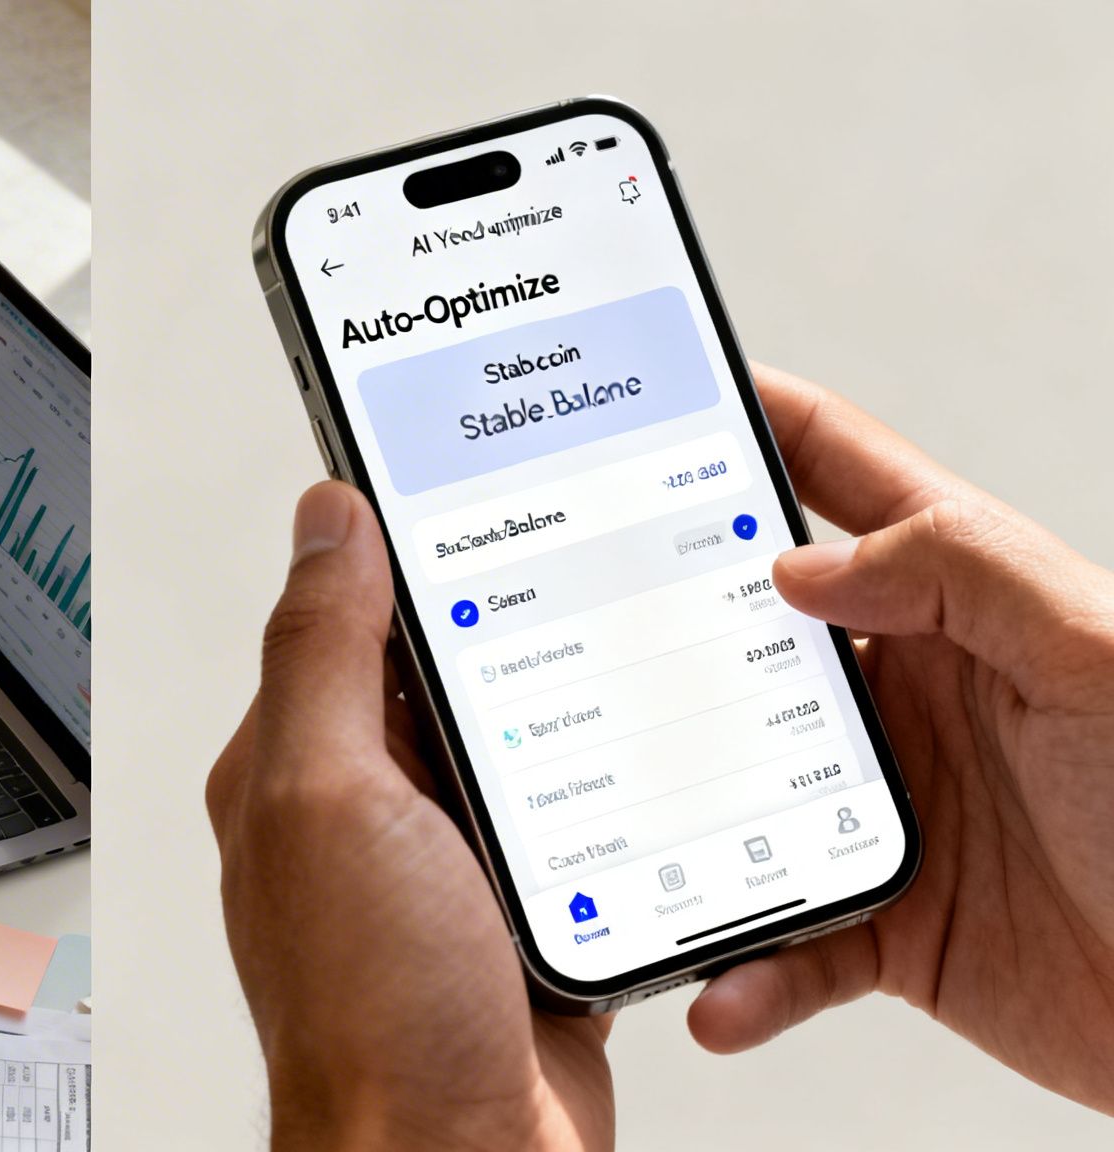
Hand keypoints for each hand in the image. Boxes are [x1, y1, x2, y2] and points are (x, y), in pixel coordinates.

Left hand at [207, 482, 612, 1151]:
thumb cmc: (373, 1017)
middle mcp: (367, 814)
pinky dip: (612, 802)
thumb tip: (326, 521)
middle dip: (512, 625)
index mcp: (301, 768)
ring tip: (630, 645)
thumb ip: (325, 654)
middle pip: (448, 677)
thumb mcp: (332, 797)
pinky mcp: (523, 920)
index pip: (347, 617)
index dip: (406, 547)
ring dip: (570, 711)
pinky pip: (575, 830)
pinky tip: (649, 771)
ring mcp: (448, 870)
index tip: (471, 482)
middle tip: (584, 553)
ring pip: (520, 747)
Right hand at [686, 365, 1113, 1113]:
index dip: (751, 420)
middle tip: (566, 626)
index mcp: (958, 601)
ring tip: (620, 841)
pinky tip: (724, 988)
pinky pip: (788, 940)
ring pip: (735, 792)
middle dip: (654, 627)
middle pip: (744, 636)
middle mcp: (906, 691)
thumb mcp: (1100, 654)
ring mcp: (888, 804)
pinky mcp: (887, 920)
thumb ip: (964, 576)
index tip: (652, 393)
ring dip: (677, 822)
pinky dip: (746, 970)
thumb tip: (799, 566)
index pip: (837, 474)